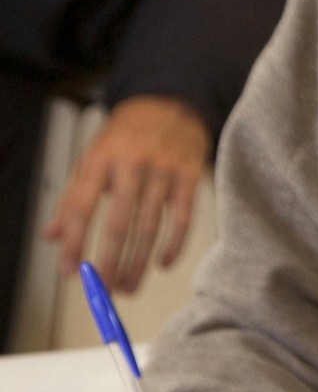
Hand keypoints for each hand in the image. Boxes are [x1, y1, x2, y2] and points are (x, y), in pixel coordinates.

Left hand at [45, 95, 210, 291]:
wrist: (172, 103)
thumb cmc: (127, 135)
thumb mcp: (92, 158)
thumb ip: (72, 197)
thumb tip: (53, 235)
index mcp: (100, 160)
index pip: (81, 207)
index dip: (74, 242)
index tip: (70, 270)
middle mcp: (132, 165)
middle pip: (119, 223)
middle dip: (110, 261)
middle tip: (104, 288)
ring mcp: (164, 171)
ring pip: (150, 226)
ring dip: (138, 262)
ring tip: (129, 286)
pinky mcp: (190, 177)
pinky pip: (183, 218)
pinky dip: (173, 245)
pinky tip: (163, 263)